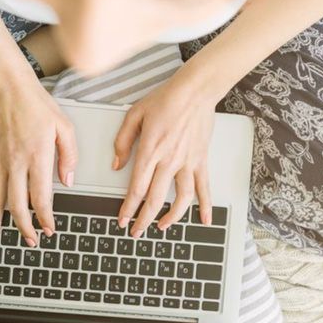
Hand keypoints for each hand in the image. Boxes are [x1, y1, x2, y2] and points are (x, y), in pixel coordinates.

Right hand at [0, 76, 77, 245]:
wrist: (9, 86)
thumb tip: (68, 181)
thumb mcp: (65, 128)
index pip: (41, 197)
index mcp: (38, 157)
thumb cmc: (38, 104)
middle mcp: (16, 162)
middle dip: (23, 226)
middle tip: (29, 240)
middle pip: (17, 203)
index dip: (44, 217)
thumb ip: (69, 156)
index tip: (49, 229)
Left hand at [113, 69, 215, 236]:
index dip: (128, 207)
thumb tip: (116, 165)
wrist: (195, 91)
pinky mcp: (201, 160)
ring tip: (162, 227)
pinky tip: (205, 219)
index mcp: (150, 150)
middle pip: (155, 198)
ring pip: (181, 198)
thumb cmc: (166, 99)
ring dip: (172, 217)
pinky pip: (204, 187)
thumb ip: (123, 142)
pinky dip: (206, 205)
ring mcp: (187, 162)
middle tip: (136, 231)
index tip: (122, 219)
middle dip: (144, 219)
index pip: (137, 187)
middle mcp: (169, 160)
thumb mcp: (134, 115)